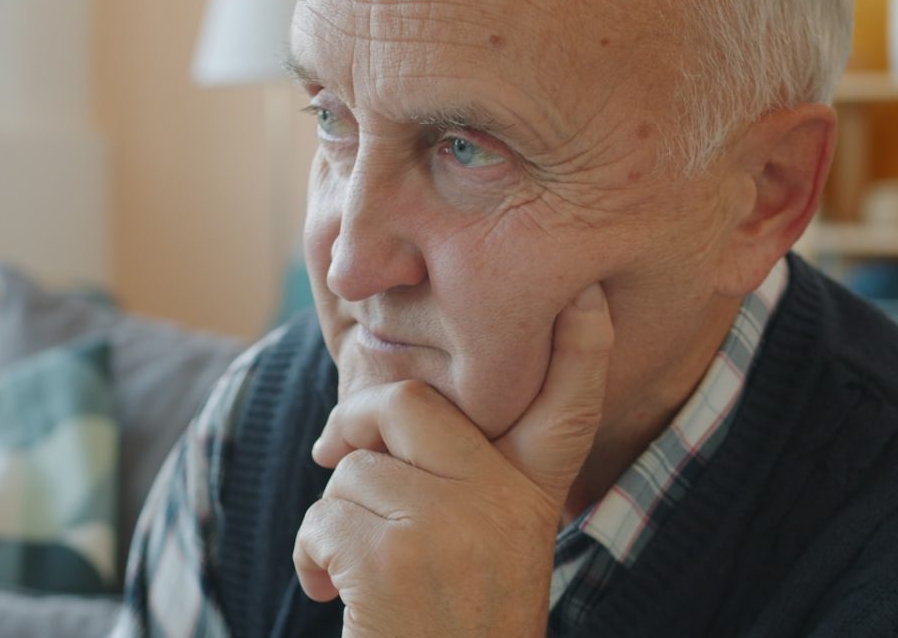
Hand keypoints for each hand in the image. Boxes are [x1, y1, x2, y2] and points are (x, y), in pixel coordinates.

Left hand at [293, 284, 614, 636]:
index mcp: (534, 497)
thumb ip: (460, 478)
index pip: (567, 407)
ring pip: (353, 471)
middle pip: (408, 405)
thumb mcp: (485, 545)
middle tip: (334, 450)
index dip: (581, 346)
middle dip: (354, 422)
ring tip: (357, 571)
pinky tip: (334, 596)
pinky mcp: (393, 557)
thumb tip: (368, 405)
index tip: (586, 293)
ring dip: (332, 519)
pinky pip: (322, 516)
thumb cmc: (449, 621)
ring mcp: (451, 526)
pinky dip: (311, 557)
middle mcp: (504, 503)